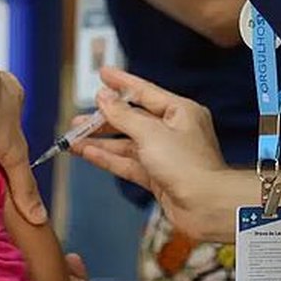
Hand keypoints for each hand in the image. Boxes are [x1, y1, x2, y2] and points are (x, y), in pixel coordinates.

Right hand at [73, 67, 229, 239]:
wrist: (206, 206)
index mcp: (180, 112)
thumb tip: (104, 98)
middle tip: (79, 119)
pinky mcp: (158, 177)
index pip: (144, 91)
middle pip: (132, 119)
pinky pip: (128, 163)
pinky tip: (88, 154)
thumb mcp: (150, 133)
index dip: (121, 83)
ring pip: (126, 144)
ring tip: (74, 138)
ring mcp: (164, 155)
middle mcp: (173, 131)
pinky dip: (108, 158)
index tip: (103, 73)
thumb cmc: (188, 166)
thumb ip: (123, 115)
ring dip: (100, 141)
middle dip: (103, 119)